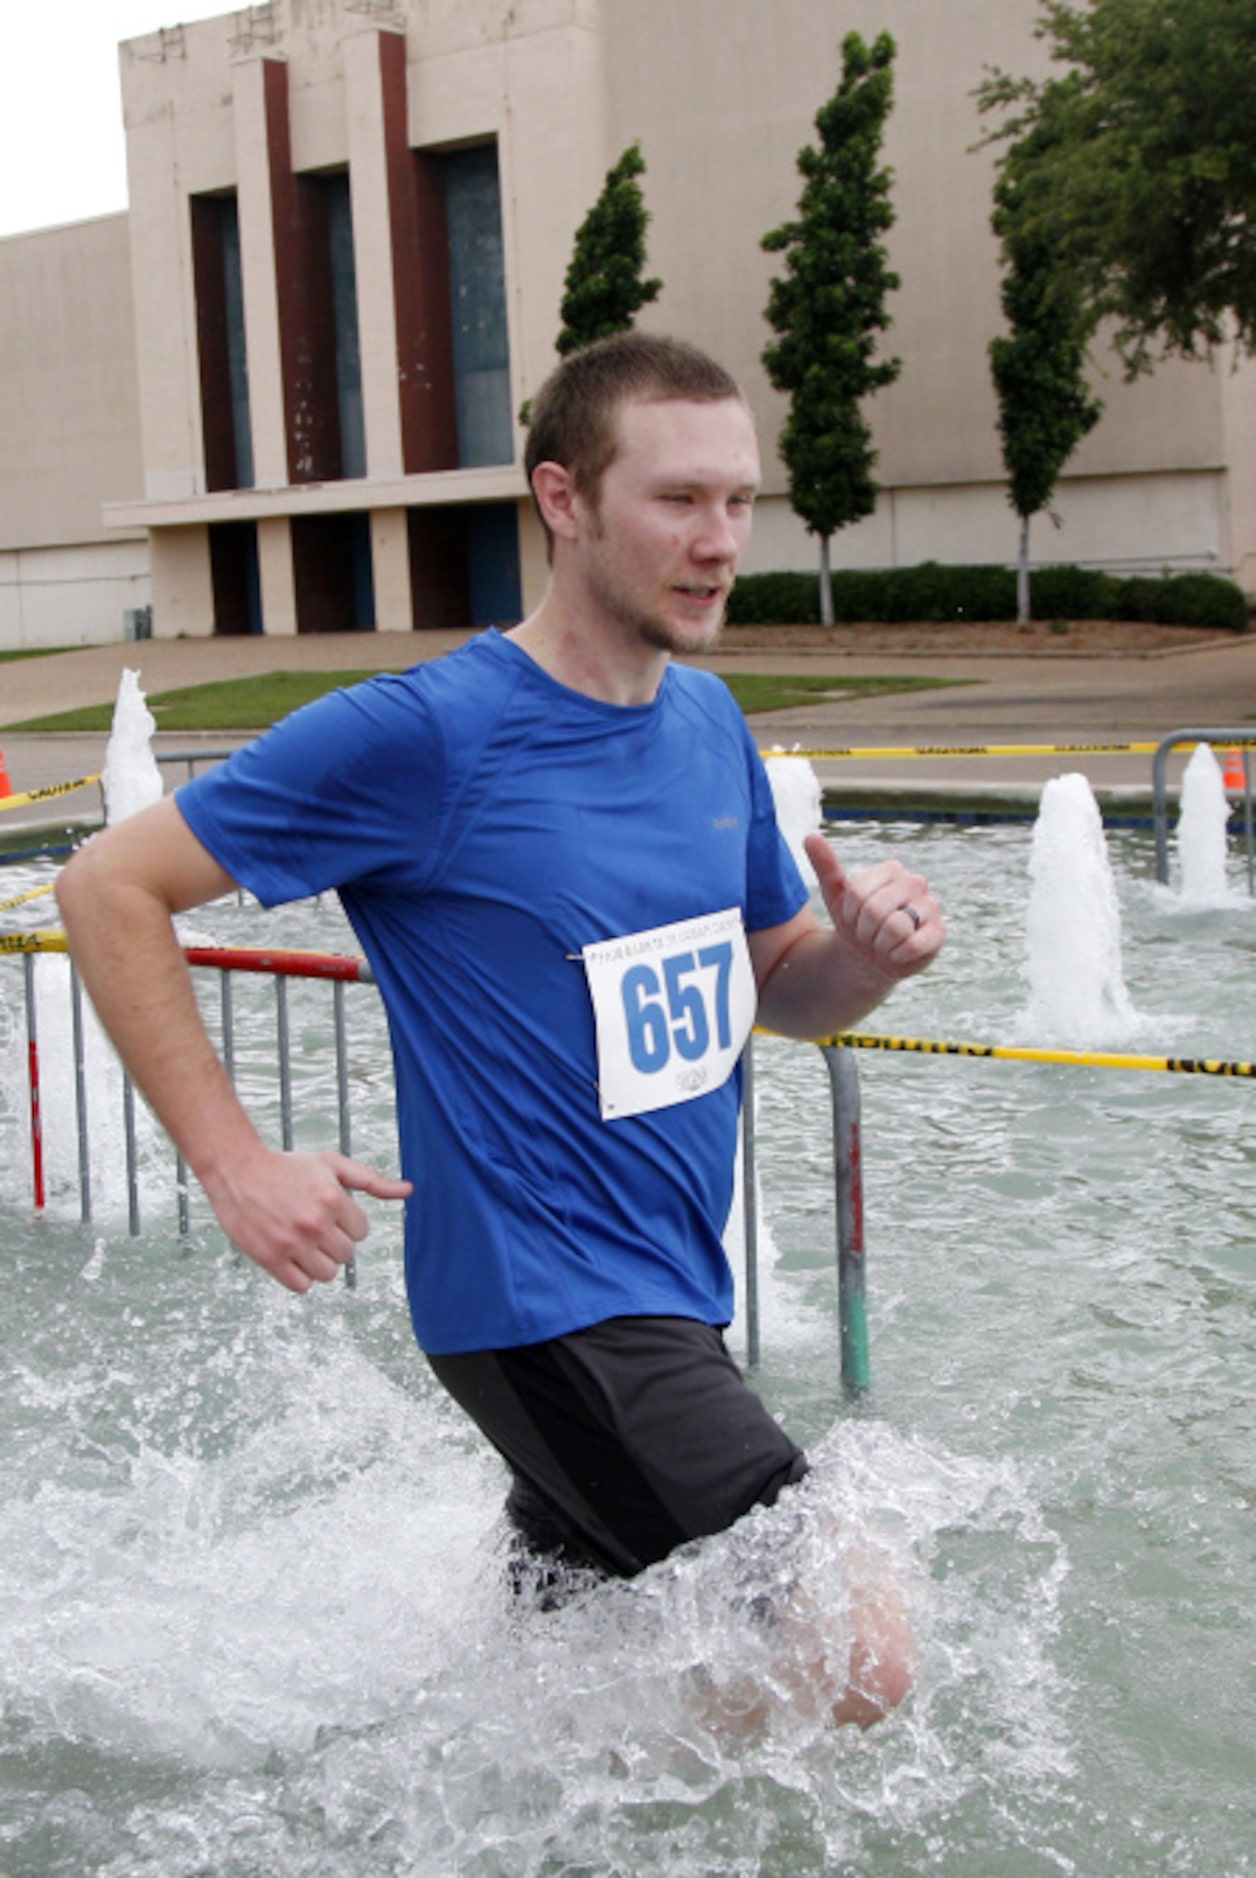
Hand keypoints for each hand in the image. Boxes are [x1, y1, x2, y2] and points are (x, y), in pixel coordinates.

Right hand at [202, 1146, 411, 1293]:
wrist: (238, 1170)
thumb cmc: (288, 1167)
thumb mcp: (332, 1165)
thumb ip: (371, 1180)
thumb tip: (409, 1190)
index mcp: (333, 1199)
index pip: (362, 1233)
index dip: (347, 1224)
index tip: (329, 1214)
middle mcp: (315, 1223)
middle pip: (347, 1255)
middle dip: (334, 1243)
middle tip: (314, 1227)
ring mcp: (292, 1243)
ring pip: (327, 1274)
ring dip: (319, 1262)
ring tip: (303, 1243)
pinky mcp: (270, 1258)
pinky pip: (302, 1286)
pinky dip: (299, 1276)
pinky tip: (290, 1256)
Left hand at [804, 833, 944, 980]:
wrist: (869, 956)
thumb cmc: (854, 921)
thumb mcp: (835, 895)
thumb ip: (825, 865)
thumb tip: (810, 836)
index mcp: (892, 869)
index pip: (858, 893)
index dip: (850, 913)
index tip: (854, 917)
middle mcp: (916, 883)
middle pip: (876, 910)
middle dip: (864, 930)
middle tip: (869, 933)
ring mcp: (931, 907)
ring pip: (895, 928)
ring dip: (880, 944)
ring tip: (883, 942)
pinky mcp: (939, 933)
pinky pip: (913, 946)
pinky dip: (897, 955)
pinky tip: (897, 953)